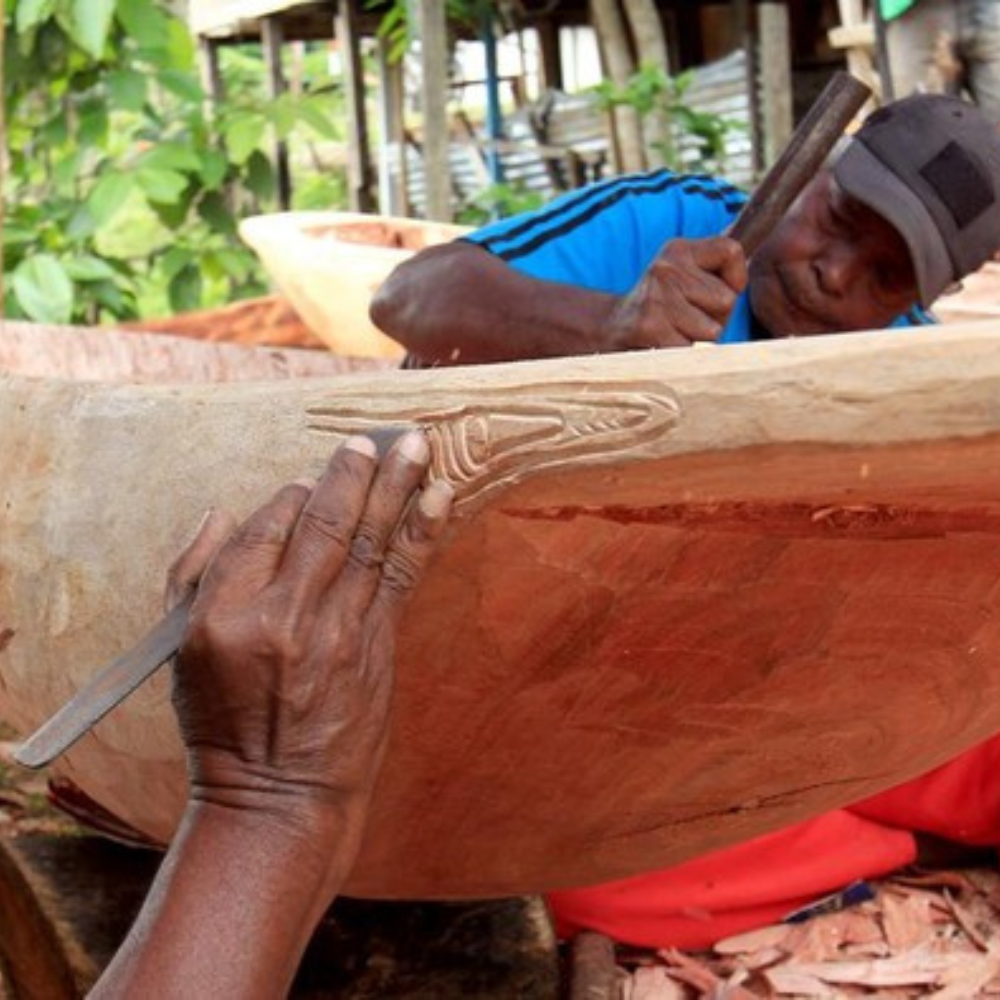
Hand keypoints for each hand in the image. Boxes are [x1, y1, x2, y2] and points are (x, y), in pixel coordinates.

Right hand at [166, 432, 452, 829]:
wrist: (279, 795)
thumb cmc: (224, 723)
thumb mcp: (179, 656)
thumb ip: (194, 576)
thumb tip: (222, 511)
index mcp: (223, 615)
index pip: (263, 530)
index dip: (290, 498)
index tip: (309, 480)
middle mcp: (283, 616)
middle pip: (323, 525)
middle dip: (351, 473)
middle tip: (371, 438)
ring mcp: (336, 631)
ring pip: (370, 541)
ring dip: (397, 485)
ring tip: (416, 441)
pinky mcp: (375, 646)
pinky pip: (401, 575)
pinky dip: (421, 531)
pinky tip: (438, 494)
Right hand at [602, 236, 746, 349]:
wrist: (611, 329)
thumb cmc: (664, 307)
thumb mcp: (687, 276)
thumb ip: (720, 265)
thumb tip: (753, 236)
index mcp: (678, 249)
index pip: (731, 251)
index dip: (735, 279)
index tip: (715, 292)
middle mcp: (666, 268)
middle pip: (726, 299)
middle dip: (715, 317)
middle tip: (687, 318)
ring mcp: (657, 297)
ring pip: (712, 329)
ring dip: (700, 339)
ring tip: (676, 331)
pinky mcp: (650, 327)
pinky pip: (692, 350)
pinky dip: (684, 354)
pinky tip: (665, 343)